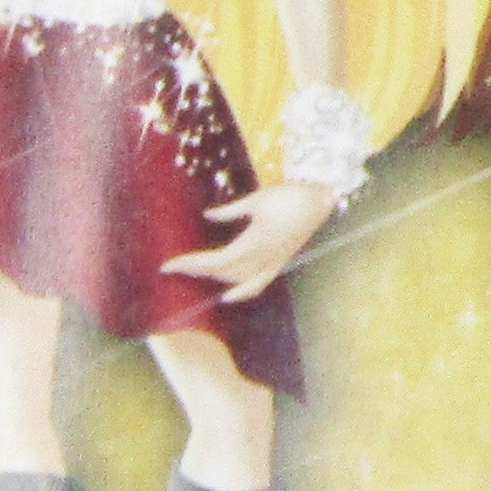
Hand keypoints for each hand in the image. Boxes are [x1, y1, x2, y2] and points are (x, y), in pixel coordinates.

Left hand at [167, 180, 338, 299]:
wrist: (320, 201)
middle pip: (223, 272)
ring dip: (215, 277)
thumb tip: (207, 215)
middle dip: (197, 269)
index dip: (192, 264)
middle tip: (176, 266)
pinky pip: (258, 284)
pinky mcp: (279, 263)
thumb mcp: (257, 199)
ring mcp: (272, 263)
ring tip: (197, 270)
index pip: (216, 261)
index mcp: (254, 243)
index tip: (170, 264)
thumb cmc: (290, 196)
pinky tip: (229, 295)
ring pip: (237, 280)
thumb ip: (231, 210)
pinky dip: (241, 292)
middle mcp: (262, 259)